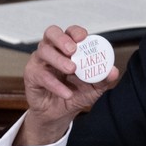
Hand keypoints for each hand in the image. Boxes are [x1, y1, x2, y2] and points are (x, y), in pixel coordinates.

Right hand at [16, 25, 119, 145]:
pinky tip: (67, 92)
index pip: (70, 32)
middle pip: (51, 33)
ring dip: (59, 59)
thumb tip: (114, 71)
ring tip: (71, 69)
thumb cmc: (75, 93)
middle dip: (62, 39)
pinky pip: (41, 75)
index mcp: (68, 48)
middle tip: (73, 50)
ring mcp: (40, 62)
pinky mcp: (32, 76)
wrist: (60, 114)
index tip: (84, 37)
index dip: (76, 32)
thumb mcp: (94, 87)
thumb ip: (103, 78)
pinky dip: (55, 84)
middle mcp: (53, 50)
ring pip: (44, 51)